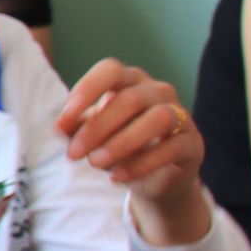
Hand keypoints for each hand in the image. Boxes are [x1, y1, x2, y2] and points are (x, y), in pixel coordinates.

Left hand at [56, 58, 211, 243]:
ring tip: (96, 163)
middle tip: (73, 154)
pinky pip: (171, 147)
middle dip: (97, 128)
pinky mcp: (192, 142)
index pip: (110, 70)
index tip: (64, 119)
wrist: (153, 179)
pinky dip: (141, 164)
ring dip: (122, 143)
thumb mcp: (92, 138)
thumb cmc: (117, 148)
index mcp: (129, 81)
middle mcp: (157, 91)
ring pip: (157, 118)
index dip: (87, 89)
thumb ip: (76, 129)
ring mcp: (179, 114)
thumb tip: (59, 126)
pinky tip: (117, 177)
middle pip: (129, 98)